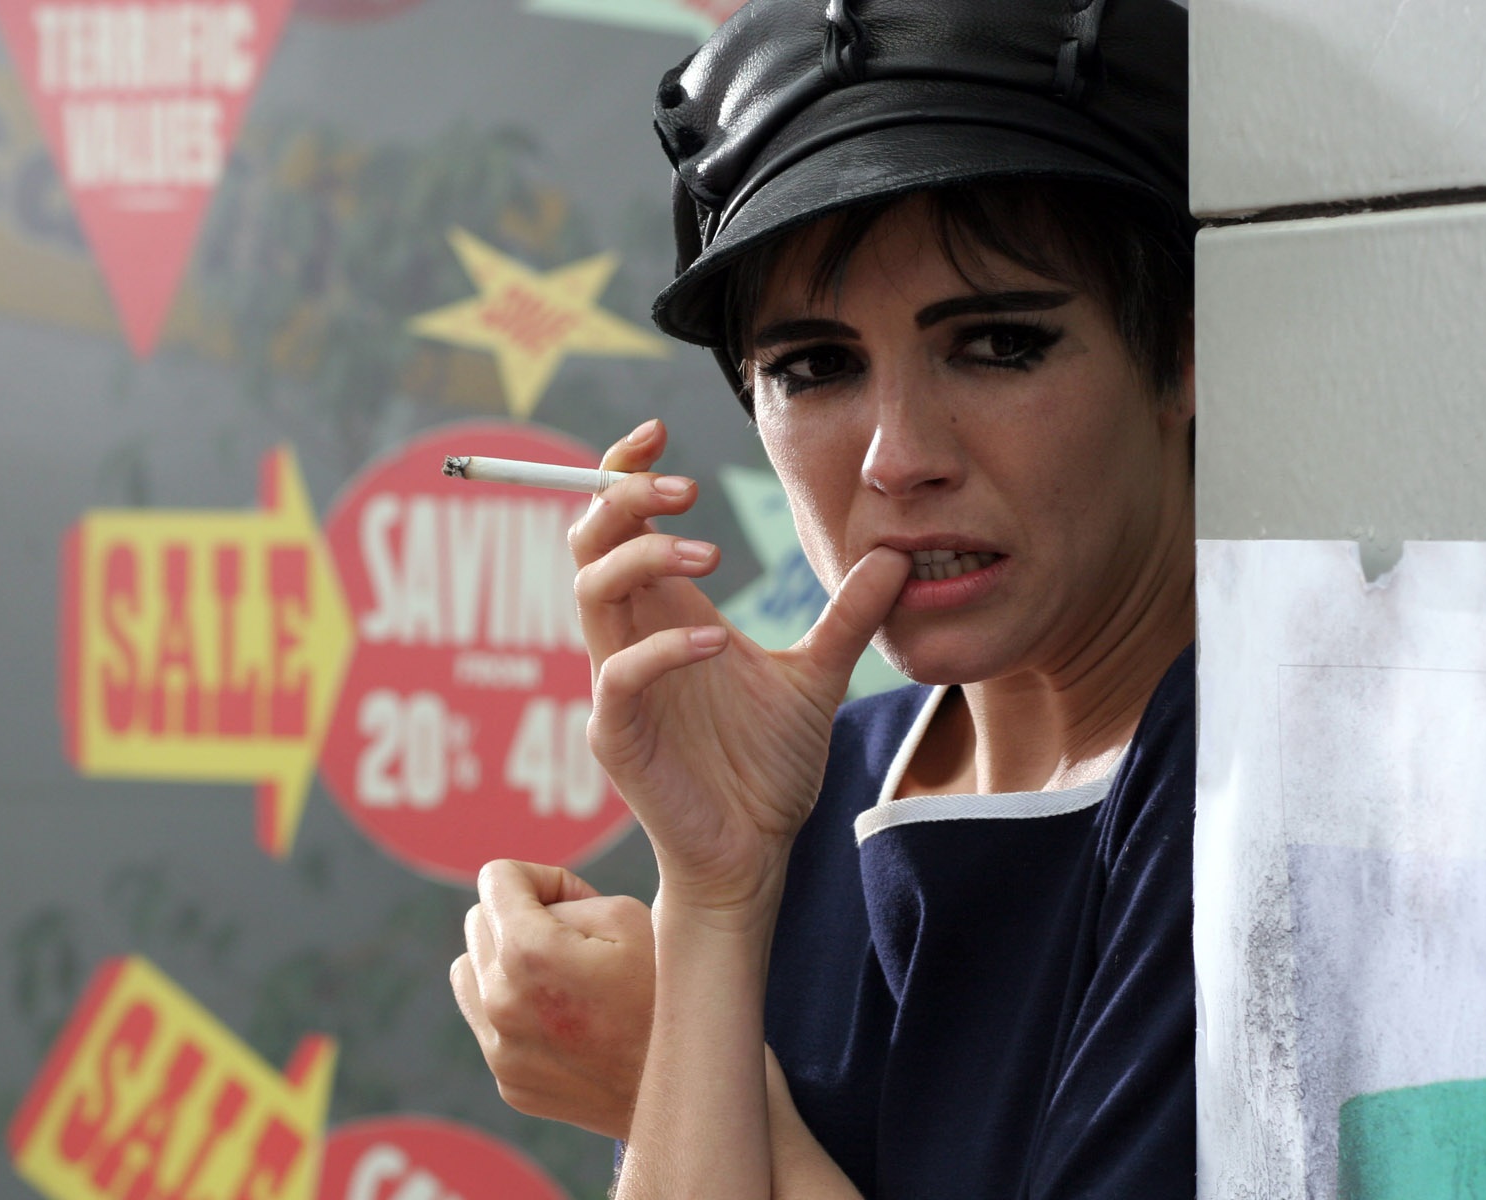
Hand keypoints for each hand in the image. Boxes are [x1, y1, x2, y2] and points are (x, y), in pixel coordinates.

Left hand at [450, 859, 654, 1138]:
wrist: (691, 1089)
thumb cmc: (667, 991)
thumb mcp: (629, 916)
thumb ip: (562, 896)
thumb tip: (528, 910)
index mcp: (527, 953)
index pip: (495, 878)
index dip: (539, 878)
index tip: (575, 902)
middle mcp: (501, 1004)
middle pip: (479, 923)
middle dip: (522, 918)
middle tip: (577, 942)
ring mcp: (501, 1051)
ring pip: (470, 971)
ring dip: (505, 963)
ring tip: (562, 980)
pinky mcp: (509, 1083)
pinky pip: (489, 1024)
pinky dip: (517, 1012)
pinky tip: (567, 1023)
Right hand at [571, 419, 909, 916]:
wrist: (754, 855)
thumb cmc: (766, 770)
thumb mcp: (817, 676)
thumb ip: (846, 616)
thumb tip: (897, 556)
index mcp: (662, 613)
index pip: (617, 522)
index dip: (623, 470)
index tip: (659, 431)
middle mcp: (629, 639)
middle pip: (588, 541)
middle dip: (626, 499)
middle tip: (687, 488)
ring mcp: (616, 687)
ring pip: (590, 594)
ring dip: (641, 557)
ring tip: (709, 550)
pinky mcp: (617, 736)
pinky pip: (618, 677)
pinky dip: (661, 650)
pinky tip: (716, 641)